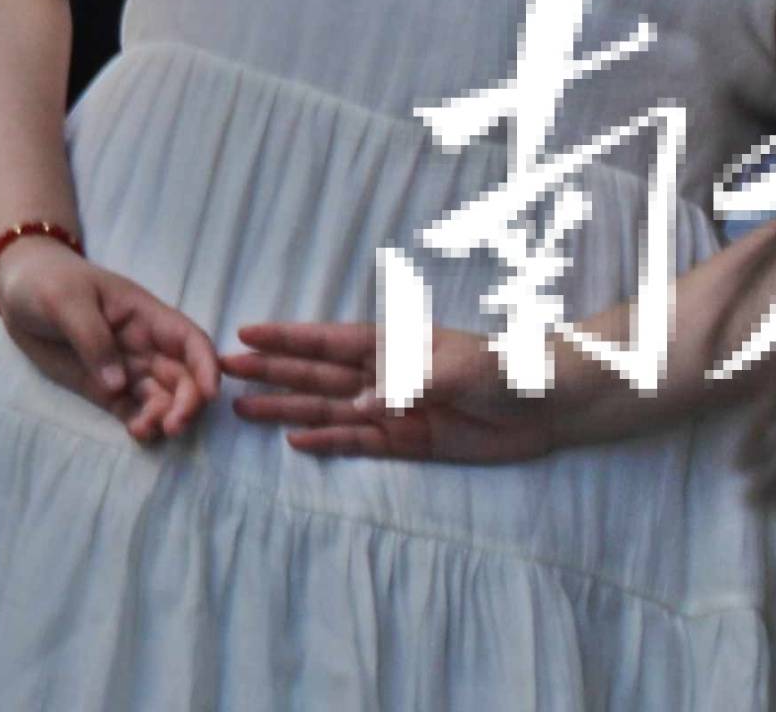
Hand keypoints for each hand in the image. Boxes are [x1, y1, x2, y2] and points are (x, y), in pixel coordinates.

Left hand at [0, 238, 220, 443]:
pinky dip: (141, 425)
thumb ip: (92, 338)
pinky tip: (136, 433)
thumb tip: (119, 383)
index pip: (190, 340)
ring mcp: (126, 370)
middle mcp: (145, 347)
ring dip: (163, 418)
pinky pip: (133, 411)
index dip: (206, 366)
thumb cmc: (45, 282)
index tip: (210, 394)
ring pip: (161, 400)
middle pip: (183, 378)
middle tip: (172, 425)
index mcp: (145, 316)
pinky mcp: (106, 390)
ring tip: (145, 431)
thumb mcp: (64, 299)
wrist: (14, 292)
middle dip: (187, 403)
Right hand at [221, 316, 568, 463]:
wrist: (551, 404)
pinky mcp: (411, 443)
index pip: (327, 340)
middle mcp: (383, 375)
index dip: (286, 338)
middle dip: (272, 371)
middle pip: (316, 373)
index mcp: (391, 343)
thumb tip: (363, 404)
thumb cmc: (505, 368)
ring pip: (329, 408)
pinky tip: (295, 441)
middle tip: (225, 371)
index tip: (244, 332)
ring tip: (244, 409)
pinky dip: (328, 442)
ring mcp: (394, 409)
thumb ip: (408, 382)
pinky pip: (360, 443)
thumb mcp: (458, 368)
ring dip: (288, 407)